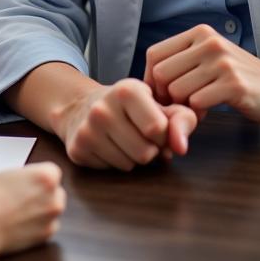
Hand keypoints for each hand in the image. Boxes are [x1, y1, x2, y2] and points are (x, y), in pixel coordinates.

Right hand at [0, 162, 64, 258]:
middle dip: (40, 193)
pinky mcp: (42, 240)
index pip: (50, 171)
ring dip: (38, 211)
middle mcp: (53, 199)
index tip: (22, 179)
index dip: (34, 174)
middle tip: (18, 194)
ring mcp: (50, 221)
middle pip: (54, 192)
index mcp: (46, 176)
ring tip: (15, 211)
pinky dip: (33, 227)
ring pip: (50, 212)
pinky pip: (44, 230)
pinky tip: (16, 225)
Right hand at [55, 78, 199, 170]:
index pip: (158, 129)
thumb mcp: (159, 105)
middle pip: (145, 153)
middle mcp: (102, 108)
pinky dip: (114, 162)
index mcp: (126, 90)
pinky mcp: (77, 148)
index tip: (155, 127)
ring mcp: (87, 129)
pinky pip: (110, 170)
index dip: (163, 135)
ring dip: (132, 158)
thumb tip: (181, 147)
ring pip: (128, 165)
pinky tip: (108, 146)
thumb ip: (182, 120)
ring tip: (123, 140)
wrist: (82, 107)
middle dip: (149, 150)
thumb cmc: (131, 109)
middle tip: (139, 136)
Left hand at [144, 24, 259, 125]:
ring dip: (183, 106)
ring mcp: (222, 62)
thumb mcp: (208, 58)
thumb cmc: (237, 78)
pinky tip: (208, 112)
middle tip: (178, 106)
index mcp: (199, 33)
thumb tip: (146, 82)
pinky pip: (197, 102)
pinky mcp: (234, 84)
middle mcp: (209, 42)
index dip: (151, 79)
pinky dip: (198, 112)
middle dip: (165, 96)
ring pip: (177, 89)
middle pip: (161, 74)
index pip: (154, 54)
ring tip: (197, 107)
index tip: (160, 95)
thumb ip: (181, 61)